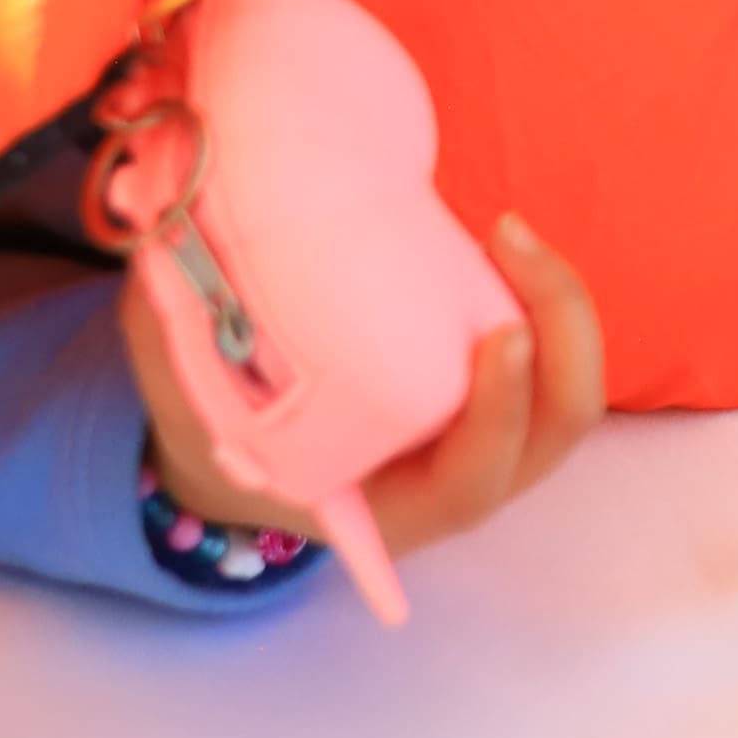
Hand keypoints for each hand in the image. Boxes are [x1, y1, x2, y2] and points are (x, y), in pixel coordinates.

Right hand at [120, 208, 604, 565]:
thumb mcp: (179, 386)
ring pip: (568, 385)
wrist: (232, 439)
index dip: (497, 415)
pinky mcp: (489, 388)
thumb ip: (177, 324)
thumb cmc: (208, 415)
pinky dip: (538, 295)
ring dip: (559, 303)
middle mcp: (452, 482)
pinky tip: (499, 235)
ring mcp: (483, 436)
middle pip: (557, 423)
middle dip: (559, 329)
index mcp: (388, 512)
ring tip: (506, 229)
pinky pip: (548, 352)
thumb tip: (169, 225)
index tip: (497, 334)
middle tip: (507, 238)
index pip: (472, 482)